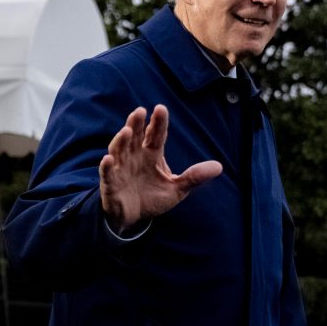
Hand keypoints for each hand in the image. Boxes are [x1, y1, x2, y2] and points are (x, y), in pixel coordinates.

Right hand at [99, 104, 222, 232]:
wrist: (133, 217)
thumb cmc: (152, 197)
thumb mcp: (176, 188)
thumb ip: (194, 176)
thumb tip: (219, 167)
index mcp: (152, 154)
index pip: (155, 135)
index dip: (158, 122)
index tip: (161, 109)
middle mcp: (135, 156)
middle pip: (135, 136)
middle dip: (136, 124)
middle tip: (140, 111)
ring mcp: (121, 168)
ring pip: (119, 150)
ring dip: (121, 140)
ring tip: (126, 131)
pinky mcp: (111, 183)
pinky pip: (107, 173)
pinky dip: (107, 166)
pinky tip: (109, 159)